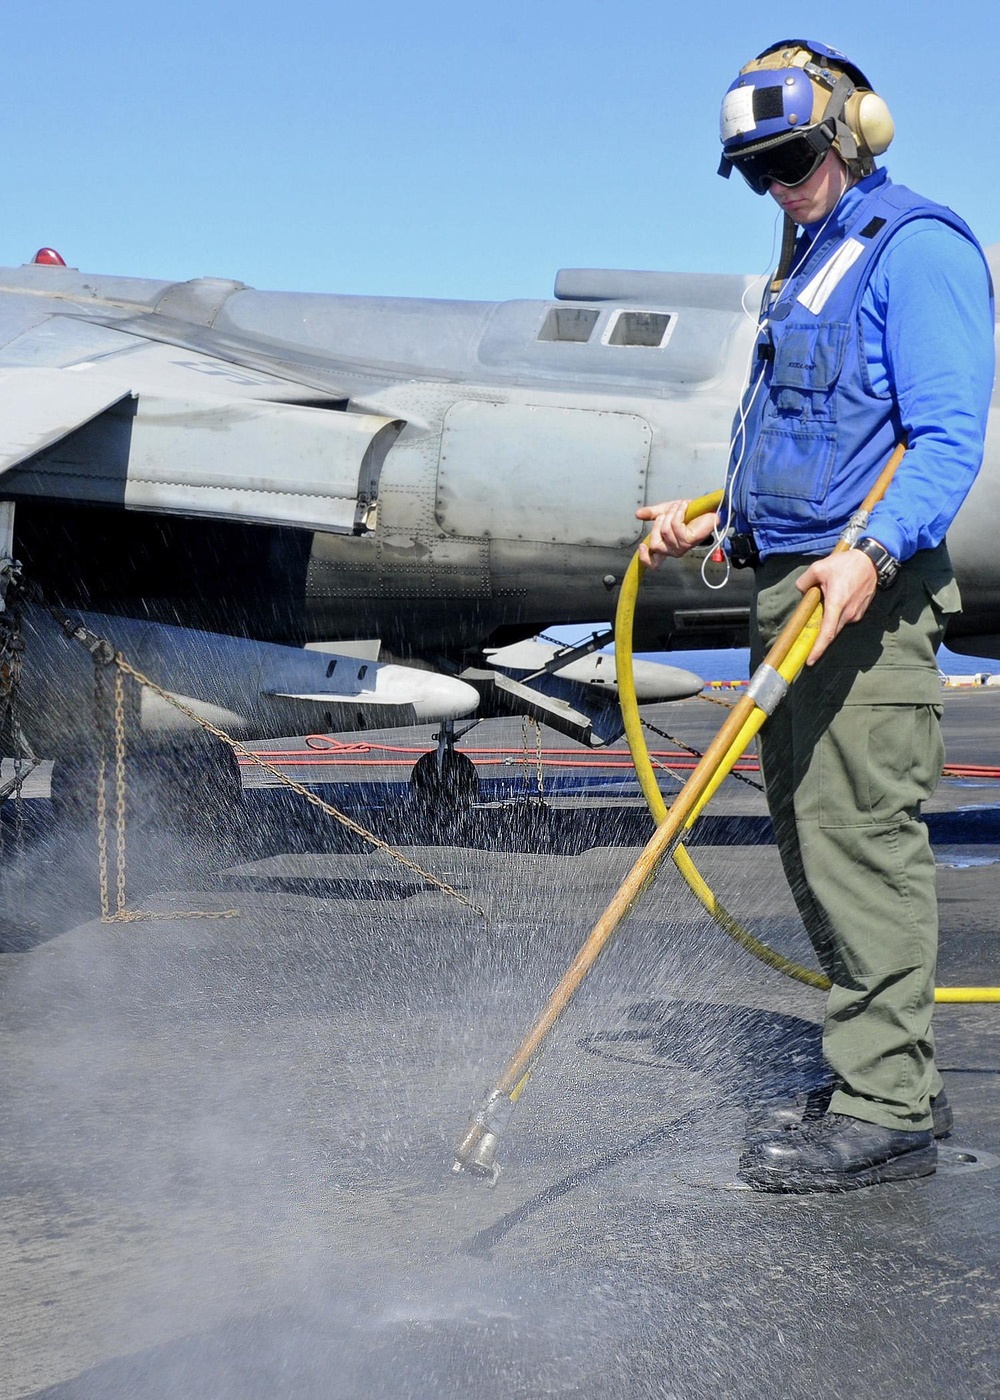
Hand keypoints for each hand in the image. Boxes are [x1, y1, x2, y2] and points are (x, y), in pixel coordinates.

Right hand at [636, 500, 718, 568]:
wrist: (706, 508)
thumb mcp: (666, 512)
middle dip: (658, 524)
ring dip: (671, 514)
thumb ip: (652, 514)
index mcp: (666, 547)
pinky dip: (678, 513)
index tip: (642, 546)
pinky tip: (684, 507)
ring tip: (678, 507)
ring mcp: (681, 547)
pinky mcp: (689, 541)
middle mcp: (673, 551)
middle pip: (654, 544)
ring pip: (665, 532)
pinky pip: (675, 526)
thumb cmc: (689, 513)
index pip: (653, 563)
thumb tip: (637, 514)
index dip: (645, 558)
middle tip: (667, 513)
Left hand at [796, 550, 878, 664]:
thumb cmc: (845, 564)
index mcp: (837, 604)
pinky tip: (836, 600)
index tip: (810, 661)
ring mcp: (856, 614)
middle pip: (831, 632)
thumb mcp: (819, 568)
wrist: (871, 561)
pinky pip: (844, 618)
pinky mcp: (860, 612)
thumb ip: (804, 581)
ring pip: (837, 624)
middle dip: (819, 638)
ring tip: (826, 601)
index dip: (818, 648)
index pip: (827, 632)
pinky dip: (837, 615)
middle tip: (807, 639)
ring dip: (828, 620)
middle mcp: (848, 613)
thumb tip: (801, 591)